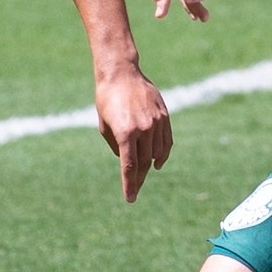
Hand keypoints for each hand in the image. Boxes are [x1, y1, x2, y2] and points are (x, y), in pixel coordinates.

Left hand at [94, 68, 172, 201]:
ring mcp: (156, 122)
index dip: (130, 185)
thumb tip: (128, 161)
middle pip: (144, 162)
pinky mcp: (164, 117)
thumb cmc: (107, 100)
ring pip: (157, 153)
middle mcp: (143, 129)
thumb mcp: (105, 126)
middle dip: (139, 178)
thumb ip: (117, 146)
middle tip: (134, 189)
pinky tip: (157, 162)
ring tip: (143, 174)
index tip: (130, 198)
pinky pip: (166, 142)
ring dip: (149, 166)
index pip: (129, 166)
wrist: (121, 73)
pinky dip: (163, 154)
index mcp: (125, 133)